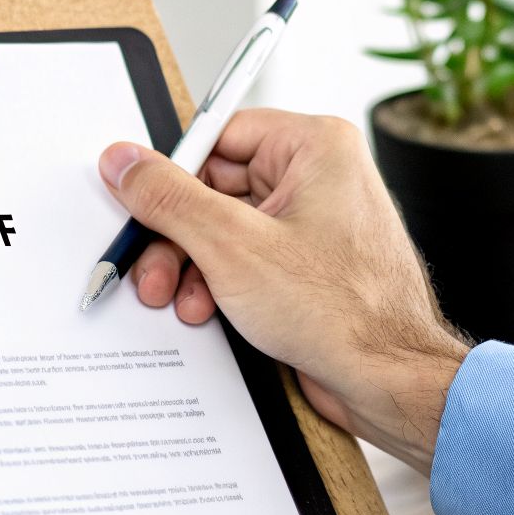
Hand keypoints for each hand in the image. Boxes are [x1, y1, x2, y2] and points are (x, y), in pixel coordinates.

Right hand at [98, 109, 470, 473]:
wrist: (387, 379)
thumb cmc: (343, 312)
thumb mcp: (232, 247)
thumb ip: (169, 198)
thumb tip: (125, 162)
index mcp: (315, 146)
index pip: (219, 135)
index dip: (172, 171)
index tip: (136, 197)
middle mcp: (319, 176)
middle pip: (216, 186)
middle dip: (177, 234)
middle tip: (150, 267)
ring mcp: (315, 222)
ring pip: (226, 227)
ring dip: (192, 265)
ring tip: (174, 297)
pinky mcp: (308, 264)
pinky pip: (247, 256)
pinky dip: (219, 282)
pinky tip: (207, 309)